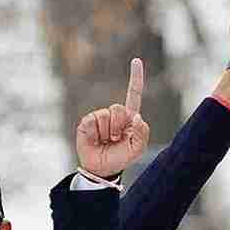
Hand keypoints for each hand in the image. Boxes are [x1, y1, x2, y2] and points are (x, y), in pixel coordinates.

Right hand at [74, 58, 149, 178]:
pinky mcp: (87, 122)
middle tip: (115, 139)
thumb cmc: (120, 158)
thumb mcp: (137, 149)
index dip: (135, 78)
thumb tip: (136, 117)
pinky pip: (93, 121)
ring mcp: (100, 117)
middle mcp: (114, 114)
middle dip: (118, 126)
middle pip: (119, 109)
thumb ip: (142, 133)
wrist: (101, 168)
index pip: (134, 95)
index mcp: (129, 117)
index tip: (136, 60)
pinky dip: (95, 133)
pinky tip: (95, 140)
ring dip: (107, 132)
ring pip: (106, 116)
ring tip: (105, 141)